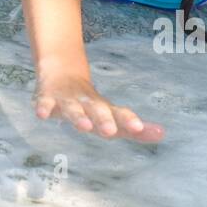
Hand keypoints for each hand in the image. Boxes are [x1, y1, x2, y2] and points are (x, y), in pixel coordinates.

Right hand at [34, 71, 164, 141]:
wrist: (60, 72)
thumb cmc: (89, 103)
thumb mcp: (109, 115)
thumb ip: (132, 128)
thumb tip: (163, 133)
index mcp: (103, 108)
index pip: (119, 113)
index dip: (128, 120)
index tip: (141, 128)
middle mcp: (87, 103)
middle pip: (97, 109)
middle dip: (104, 119)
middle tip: (111, 131)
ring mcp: (67, 100)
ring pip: (73, 108)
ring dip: (78, 117)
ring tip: (84, 127)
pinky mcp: (47, 98)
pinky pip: (44, 102)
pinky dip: (43, 107)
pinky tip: (42, 115)